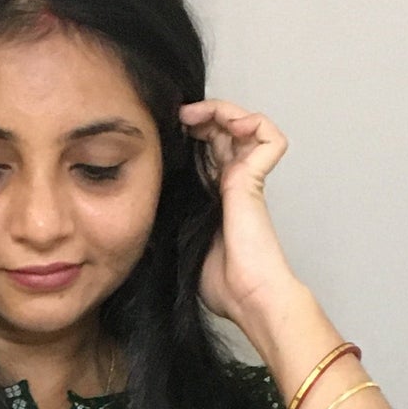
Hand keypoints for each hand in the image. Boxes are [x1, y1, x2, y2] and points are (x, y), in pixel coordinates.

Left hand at [178, 97, 305, 332]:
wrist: (246, 298)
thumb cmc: (221, 285)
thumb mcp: (177, 244)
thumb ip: (166, 222)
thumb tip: (137, 212)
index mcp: (215, 197)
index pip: (206, 151)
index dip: (192, 134)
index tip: (168, 132)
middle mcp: (232, 183)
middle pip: (223, 131)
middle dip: (203, 115)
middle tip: (180, 117)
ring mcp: (246, 179)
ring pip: (245, 125)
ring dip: (223, 110)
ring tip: (199, 114)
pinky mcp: (255, 180)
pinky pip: (269, 138)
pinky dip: (256, 122)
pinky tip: (232, 124)